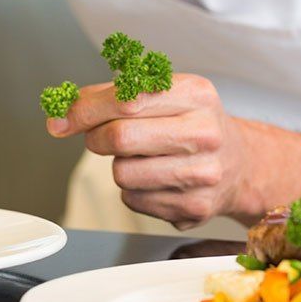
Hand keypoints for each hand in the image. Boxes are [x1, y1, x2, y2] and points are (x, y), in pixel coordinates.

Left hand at [49, 74, 300, 228]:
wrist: (240, 164)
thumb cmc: (191, 123)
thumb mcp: (164, 93)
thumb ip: (111, 96)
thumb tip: (60, 114)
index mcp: (196, 94)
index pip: (126, 99)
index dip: (84, 110)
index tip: (60, 120)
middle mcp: (206, 132)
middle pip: (120, 138)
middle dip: (97, 139)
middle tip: (101, 138)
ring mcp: (203, 174)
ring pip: (123, 173)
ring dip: (119, 166)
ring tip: (142, 158)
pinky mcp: (195, 208)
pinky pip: (134, 201)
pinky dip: (134, 190)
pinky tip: (157, 179)